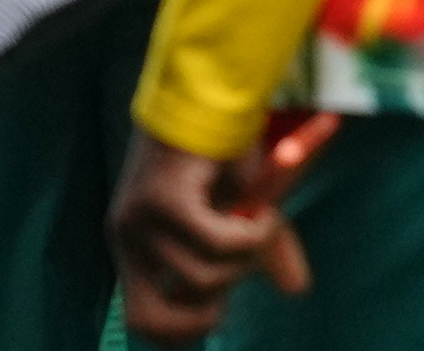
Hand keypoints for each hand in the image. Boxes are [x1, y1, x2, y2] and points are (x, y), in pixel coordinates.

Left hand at [111, 123, 322, 342]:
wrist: (217, 95)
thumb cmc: (222, 154)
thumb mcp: (243, 214)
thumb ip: (259, 253)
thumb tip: (297, 289)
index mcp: (134, 246)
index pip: (141, 320)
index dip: (179, 333)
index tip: (218, 311)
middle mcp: (126, 236)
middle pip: (153, 317)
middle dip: (205, 310)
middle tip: (236, 271)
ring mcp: (140, 220)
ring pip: (200, 278)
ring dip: (243, 259)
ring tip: (257, 223)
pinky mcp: (164, 200)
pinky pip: (217, 245)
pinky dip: (250, 237)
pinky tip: (262, 214)